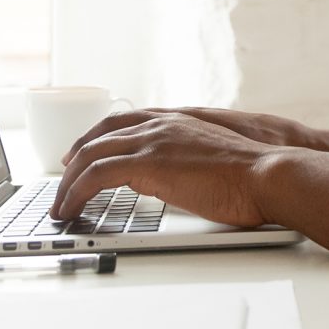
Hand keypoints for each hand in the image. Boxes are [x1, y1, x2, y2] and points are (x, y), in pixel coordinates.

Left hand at [49, 111, 282, 226]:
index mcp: (181, 121)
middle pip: (103, 133)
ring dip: (70, 181)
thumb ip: (193, 158)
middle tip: (65, 173)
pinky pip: (95, 176)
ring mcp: (154, 142)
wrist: (267, 173)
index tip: (88, 149)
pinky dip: (75, 192)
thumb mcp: (216, 158)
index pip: (129, 119)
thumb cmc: (253, 174)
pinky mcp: (147, 165)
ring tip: (61, 204)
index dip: (102, 134)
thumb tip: (182, 176)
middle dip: (78, 153)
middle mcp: (163, 125)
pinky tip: (70, 209)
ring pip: (92, 154)